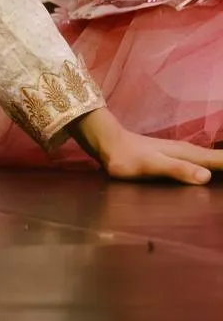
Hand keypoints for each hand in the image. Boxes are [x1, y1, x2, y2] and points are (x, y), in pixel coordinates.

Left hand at [70, 108, 222, 184]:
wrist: (107, 144)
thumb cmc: (127, 158)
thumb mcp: (150, 166)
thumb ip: (176, 170)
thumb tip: (206, 177)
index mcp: (191, 155)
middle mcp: (193, 153)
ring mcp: (186, 156)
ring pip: (217, 162)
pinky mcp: (179, 160)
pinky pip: (206, 165)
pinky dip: (218, 168)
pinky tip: (216, 175)